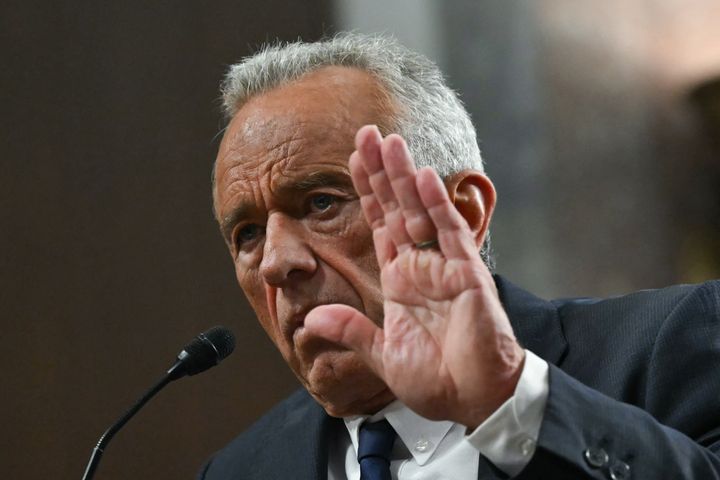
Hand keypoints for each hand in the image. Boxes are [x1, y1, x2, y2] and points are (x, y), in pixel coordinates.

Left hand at [305, 125, 523, 427]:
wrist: (475, 399)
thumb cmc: (436, 380)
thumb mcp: (383, 356)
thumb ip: (351, 331)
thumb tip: (311, 320)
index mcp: (399, 280)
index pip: (379, 224)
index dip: (366, 193)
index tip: (353, 160)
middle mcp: (420, 265)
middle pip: (397, 207)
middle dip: (382, 171)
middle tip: (367, 133)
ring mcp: (444, 265)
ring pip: (420, 210)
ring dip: (404, 176)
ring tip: (389, 141)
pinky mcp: (467, 273)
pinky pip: (449, 233)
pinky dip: (436, 205)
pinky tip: (421, 177)